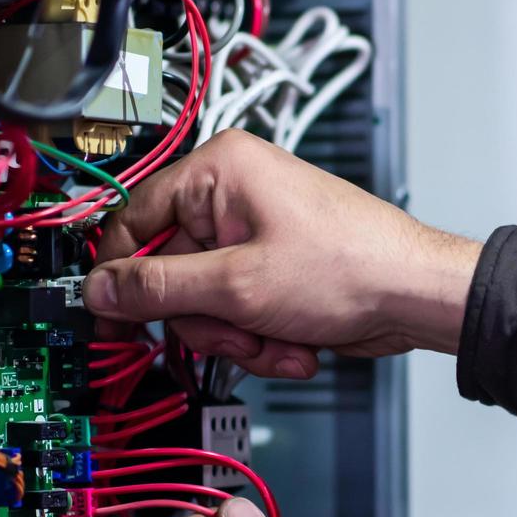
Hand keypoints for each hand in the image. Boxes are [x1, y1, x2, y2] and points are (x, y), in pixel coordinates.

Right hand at [86, 130, 481, 378]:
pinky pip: (239, 313)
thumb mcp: (238, 285)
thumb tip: (100, 290)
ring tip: (277, 340)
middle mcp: (234, 195)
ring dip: (239, 336)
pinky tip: (294, 345)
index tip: (113, 320)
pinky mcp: (275, 271)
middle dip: (206, 319)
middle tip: (236, 332)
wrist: (416, 296)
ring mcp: (256, 236)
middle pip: (172, 274)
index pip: (135, 222)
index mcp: (219, 171)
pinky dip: (262, 338)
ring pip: (206, 303)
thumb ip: (159, 289)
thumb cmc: (352, 267)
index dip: (121, 277)